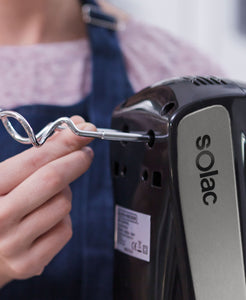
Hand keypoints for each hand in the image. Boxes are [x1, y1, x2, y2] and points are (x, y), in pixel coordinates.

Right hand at [0, 116, 95, 286]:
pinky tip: (47, 219)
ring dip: (64, 194)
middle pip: (52, 181)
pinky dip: (62, 219)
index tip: (85, 132)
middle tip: (85, 153)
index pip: (34, 160)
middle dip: (76, 161)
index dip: (64, 143)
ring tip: (50, 196)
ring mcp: (12, 244)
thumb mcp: (10, 176)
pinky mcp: (29, 263)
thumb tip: (76, 129)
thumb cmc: (1, 203)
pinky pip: (65, 229)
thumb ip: (40, 153)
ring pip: (63, 204)